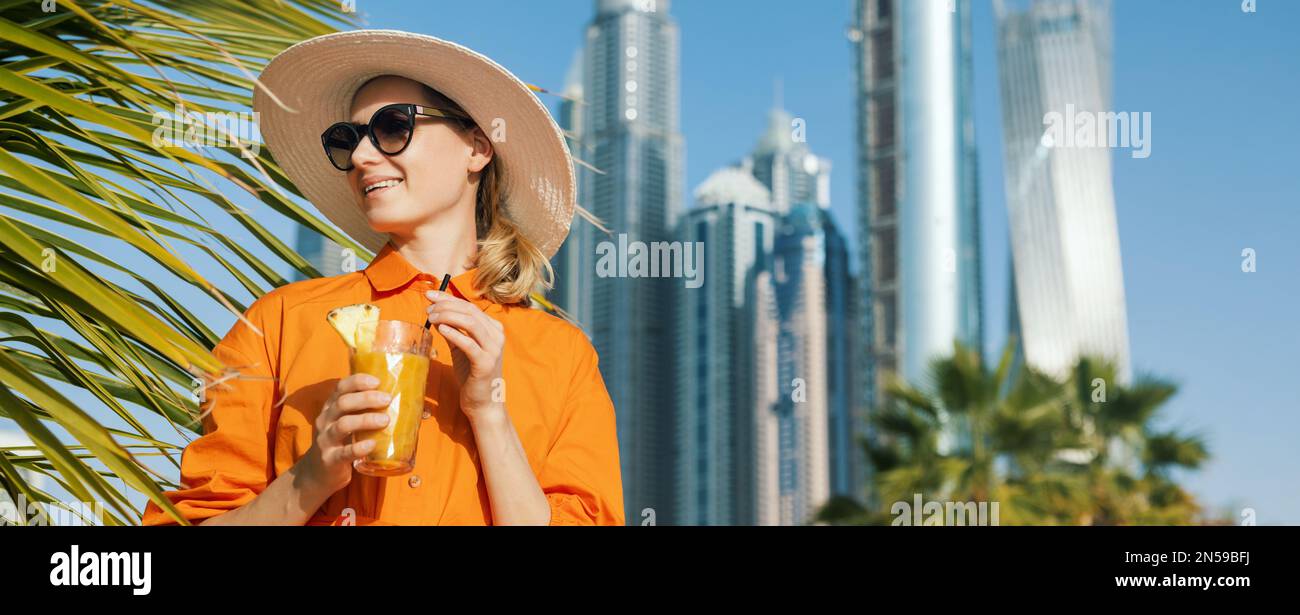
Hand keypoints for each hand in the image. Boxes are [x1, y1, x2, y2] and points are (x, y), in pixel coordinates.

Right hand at [298, 373, 391, 496]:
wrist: (317, 474)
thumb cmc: (340, 443)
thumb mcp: (345, 422)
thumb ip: (361, 410)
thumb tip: (397, 399)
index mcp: (330, 408)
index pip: (340, 387)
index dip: (358, 381)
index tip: (377, 381)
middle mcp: (325, 420)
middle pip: (343, 403)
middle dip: (366, 398)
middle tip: (387, 399)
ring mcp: (325, 440)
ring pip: (343, 424)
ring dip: (366, 420)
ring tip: (385, 420)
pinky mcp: (330, 459)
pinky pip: (344, 452)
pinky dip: (359, 448)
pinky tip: (373, 444)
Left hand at [425, 290, 505, 421]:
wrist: (483, 402)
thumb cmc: (472, 374)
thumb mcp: (462, 348)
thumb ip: (454, 330)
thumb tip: (436, 313)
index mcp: (493, 328)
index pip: (469, 307)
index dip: (448, 298)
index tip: (430, 294)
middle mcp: (496, 336)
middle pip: (470, 312)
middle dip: (446, 306)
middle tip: (428, 308)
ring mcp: (493, 349)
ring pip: (471, 323)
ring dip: (448, 316)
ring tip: (431, 317)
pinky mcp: (485, 363)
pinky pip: (469, 344)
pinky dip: (454, 334)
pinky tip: (441, 329)